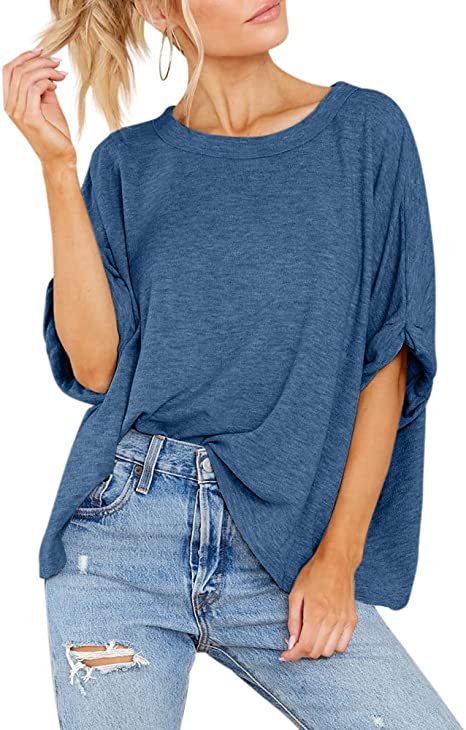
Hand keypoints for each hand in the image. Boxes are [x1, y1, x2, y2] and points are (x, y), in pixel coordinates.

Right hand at [3, 47, 75, 166]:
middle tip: (58, 63)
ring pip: (26, 77)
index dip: (24, 56)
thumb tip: (46, 69)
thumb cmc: (55, 132)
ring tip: (61, 75)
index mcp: (11, 102)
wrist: (60, 157)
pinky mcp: (30, 117)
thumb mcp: (47, 103)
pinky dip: (46, 82)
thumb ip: (42, 86)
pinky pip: (34, 88)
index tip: (43, 51)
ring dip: (46, 70)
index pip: (9, 70)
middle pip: (17, 70)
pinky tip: (56, 86)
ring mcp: (18, 112)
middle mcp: (10, 106)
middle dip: (39, 61)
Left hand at [280, 547, 358, 661]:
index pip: (304, 646)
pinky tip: (325, 635)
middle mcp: (332, 620)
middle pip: (316, 652)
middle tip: (296, 643)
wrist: (337, 561)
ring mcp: (344, 620)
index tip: (285, 655)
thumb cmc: (314, 574)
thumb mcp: (296, 593)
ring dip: (317, 649)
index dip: (293, 655)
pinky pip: (343, 645)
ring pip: (330, 651)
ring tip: (310, 637)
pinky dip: (333, 645)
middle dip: (303, 652)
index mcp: (316, 613)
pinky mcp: (352, 620)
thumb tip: (292, 642)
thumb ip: (293, 620)